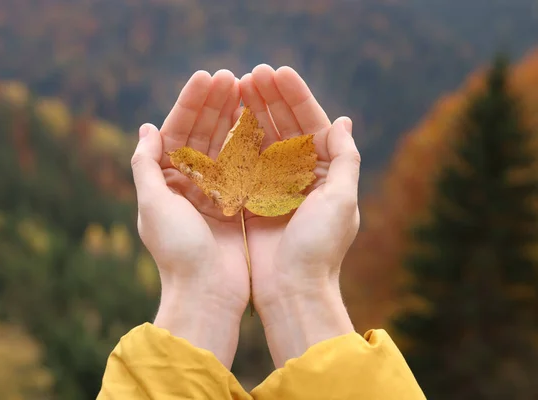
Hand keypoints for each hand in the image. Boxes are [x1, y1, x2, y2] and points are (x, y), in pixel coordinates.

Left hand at [131, 70, 248, 367]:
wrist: (207, 294)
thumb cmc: (178, 251)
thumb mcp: (153, 204)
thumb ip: (146, 165)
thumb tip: (147, 128)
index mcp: (165, 181)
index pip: (177, 132)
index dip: (191, 103)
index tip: (207, 77)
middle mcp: (188, 185)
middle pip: (202, 135)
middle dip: (215, 105)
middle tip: (230, 76)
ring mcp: (215, 194)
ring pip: (224, 147)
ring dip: (233, 118)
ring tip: (246, 89)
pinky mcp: (237, 205)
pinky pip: (244, 168)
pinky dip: (251, 144)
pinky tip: (261, 121)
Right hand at [240, 65, 360, 365]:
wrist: (292, 290)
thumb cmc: (320, 247)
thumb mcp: (341, 200)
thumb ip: (344, 159)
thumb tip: (343, 121)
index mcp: (326, 173)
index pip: (311, 124)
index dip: (296, 97)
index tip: (277, 72)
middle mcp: (301, 176)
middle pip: (285, 128)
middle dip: (270, 99)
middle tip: (252, 73)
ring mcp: (274, 187)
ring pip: (262, 141)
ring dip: (252, 113)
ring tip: (237, 86)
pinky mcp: (252, 200)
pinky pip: (243, 163)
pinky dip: (235, 141)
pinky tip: (225, 118)